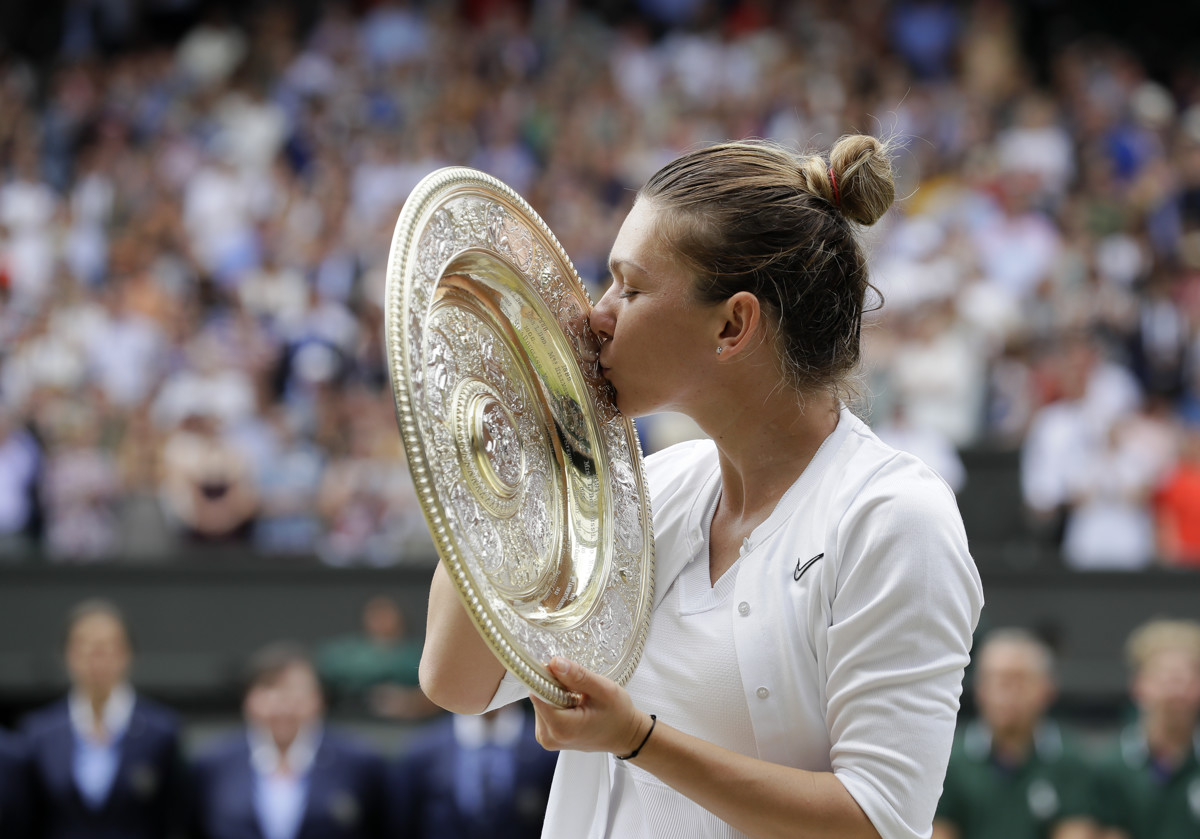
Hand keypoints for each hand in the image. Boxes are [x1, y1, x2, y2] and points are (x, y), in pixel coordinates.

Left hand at [530, 657, 652, 757]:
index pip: (537, 693)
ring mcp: (546, 738)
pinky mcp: (547, 735)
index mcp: (561, 727)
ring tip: (578, 698)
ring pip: (540, 701)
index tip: (562, 671)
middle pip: (538, 697)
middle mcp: (548, 736)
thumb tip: (554, 662)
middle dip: (554, 686)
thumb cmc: (618, 715)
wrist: (624, 735)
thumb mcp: (603, 690)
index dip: (547, 677)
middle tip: (577, 688)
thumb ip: (578, 676)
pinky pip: (544, 709)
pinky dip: (556, 702)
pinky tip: (574, 704)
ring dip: (555, 693)